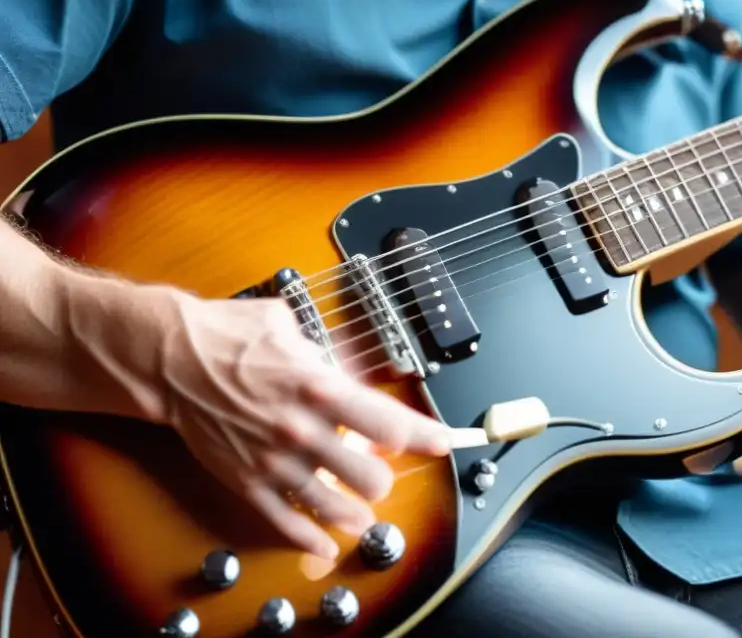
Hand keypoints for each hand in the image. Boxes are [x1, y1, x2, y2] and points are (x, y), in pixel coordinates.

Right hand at [68, 278, 450, 560]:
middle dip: (383, 477)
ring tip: (365, 512)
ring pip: (334, 506)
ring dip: (356, 513)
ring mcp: (275, 461)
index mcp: (320, 387)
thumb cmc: (230, 335)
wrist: (170, 359)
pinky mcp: (247, 481)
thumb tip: (353, 365)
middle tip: (382, 471)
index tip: (441, 443)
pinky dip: (309, 537)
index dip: (423, 436)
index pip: (388, 422)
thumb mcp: (290, 328)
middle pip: (370, 476)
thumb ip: (328, 352)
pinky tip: (326, 543)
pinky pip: (285, 521)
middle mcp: (303, 429)